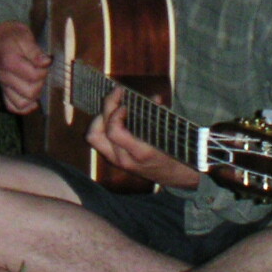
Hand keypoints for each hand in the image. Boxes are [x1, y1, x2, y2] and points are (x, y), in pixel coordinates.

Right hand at [0, 22, 50, 114]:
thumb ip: (35, 51)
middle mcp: (4, 76)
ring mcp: (3, 85)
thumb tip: (47, 62)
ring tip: (37, 84)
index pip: (33, 76)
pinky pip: (12, 107)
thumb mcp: (25, 37)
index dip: (44, 71)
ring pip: (21, 104)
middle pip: (29, 93)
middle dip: (40, 84)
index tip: (46, 62)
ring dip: (33, 97)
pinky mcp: (4, 90)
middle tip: (42, 73)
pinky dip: (23, 107)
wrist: (0, 36)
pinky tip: (32, 100)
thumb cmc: (14, 37)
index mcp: (9, 62)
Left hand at [86, 86, 200, 187]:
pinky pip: (99, 140)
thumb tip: (154, 98)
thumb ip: (159, 116)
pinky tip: (115, 115)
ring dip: (100, 117)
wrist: (177, 177)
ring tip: (114, 106)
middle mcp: (124, 159)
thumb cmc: (176, 153)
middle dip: (106, 108)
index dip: (116, 114)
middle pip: (97, 132)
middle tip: (118, 94)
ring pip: (94, 137)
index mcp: (140, 153)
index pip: (114, 132)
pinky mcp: (115, 160)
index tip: (126, 104)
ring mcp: (117, 161)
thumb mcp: (170, 135)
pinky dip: (103, 125)